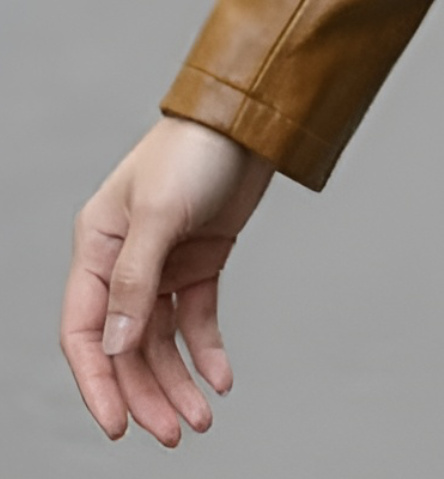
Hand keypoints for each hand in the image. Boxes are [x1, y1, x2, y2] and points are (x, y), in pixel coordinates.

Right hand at [62, 116, 273, 446]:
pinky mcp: (202, 261)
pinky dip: (207, 350)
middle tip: (175, 433)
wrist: (250, 118)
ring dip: (178, 381)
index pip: (84, 331)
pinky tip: (222, 378)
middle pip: (125, 347)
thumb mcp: (157, 212)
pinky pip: (197, 319)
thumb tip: (114, 346)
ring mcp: (164, 264)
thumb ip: (134, 279)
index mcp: (96, 248)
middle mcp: (124, 262)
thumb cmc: (194, 150)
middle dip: (147, 393)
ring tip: (201, 419)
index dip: (97, 383)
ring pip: (161, 341)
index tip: (117, 427)